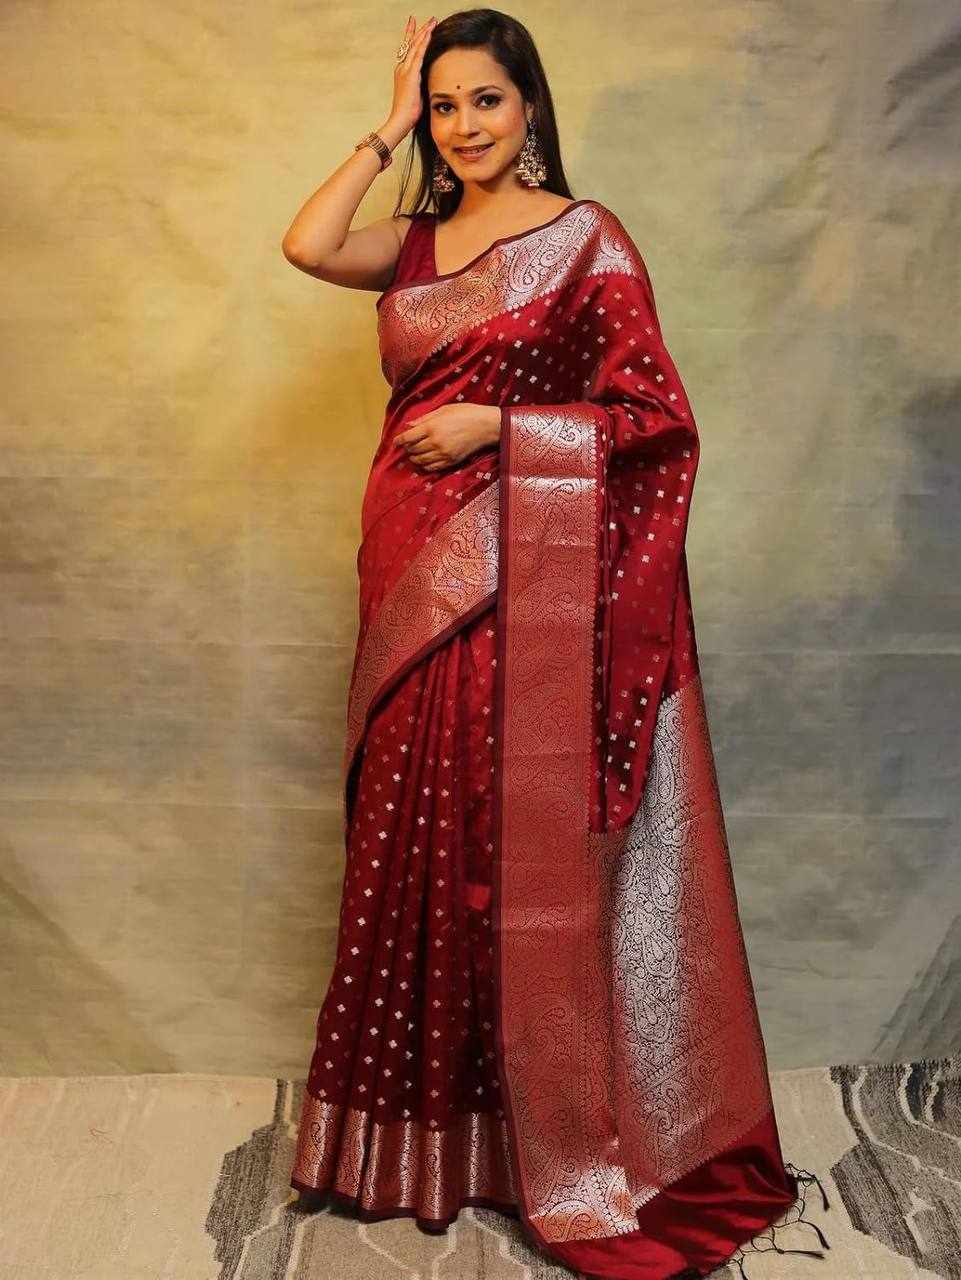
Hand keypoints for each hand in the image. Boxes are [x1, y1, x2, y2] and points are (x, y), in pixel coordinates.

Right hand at [388, 15, 436, 134]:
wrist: (401, 120)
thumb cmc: (409, 112)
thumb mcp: (416, 94)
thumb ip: (420, 84)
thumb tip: (430, 81)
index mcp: (402, 72)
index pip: (407, 50)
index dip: (411, 36)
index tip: (415, 24)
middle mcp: (402, 68)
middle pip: (411, 44)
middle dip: (420, 30)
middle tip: (428, 19)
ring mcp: (405, 70)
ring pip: (415, 46)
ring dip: (424, 32)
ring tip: (432, 21)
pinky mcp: (411, 74)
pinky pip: (418, 54)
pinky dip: (424, 42)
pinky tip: (429, 33)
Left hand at [395, 403, 499, 471]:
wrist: (486, 426)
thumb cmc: (466, 413)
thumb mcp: (444, 410)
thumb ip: (424, 419)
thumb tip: (408, 426)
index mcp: (432, 427)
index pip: (408, 437)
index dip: (399, 440)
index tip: (395, 442)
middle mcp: (435, 442)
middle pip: (413, 450)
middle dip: (407, 448)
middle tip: (407, 446)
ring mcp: (443, 453)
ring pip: (421, 460)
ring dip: (415, 458)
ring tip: (415, 453)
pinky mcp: (451, 461)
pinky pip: (432, 467)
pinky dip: (425, 465)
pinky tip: (425, 460)